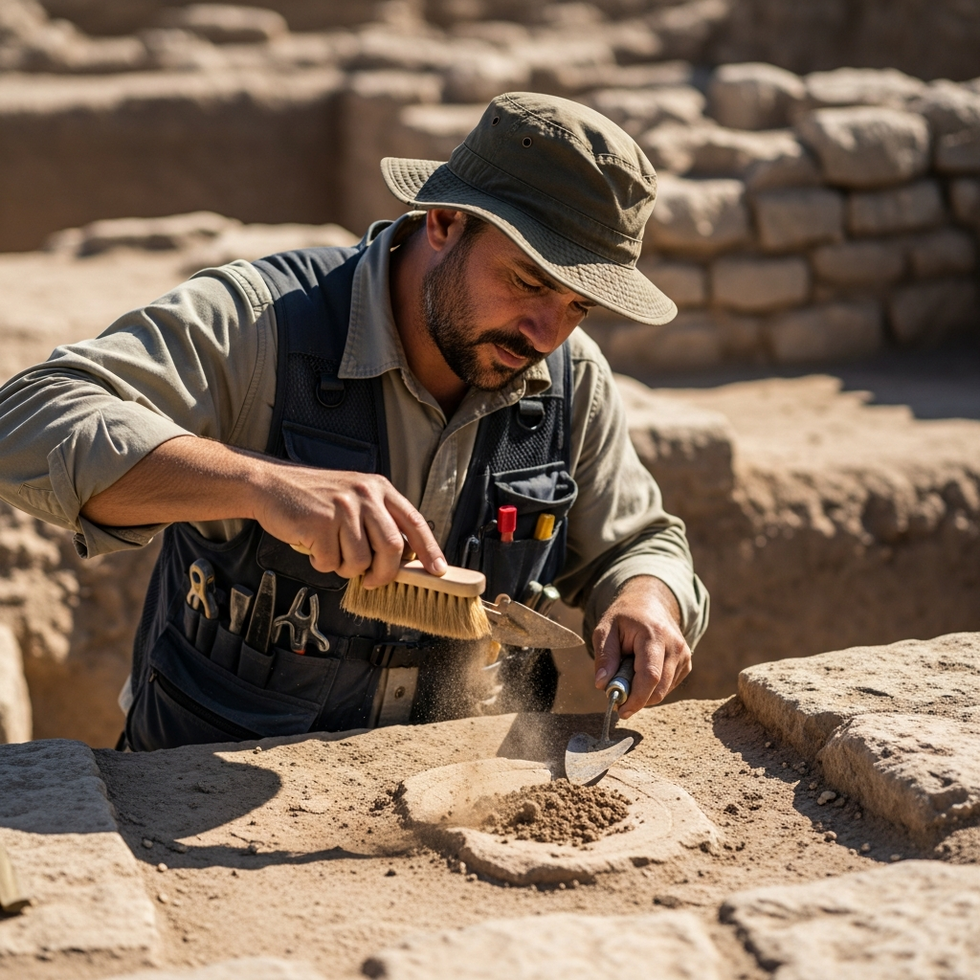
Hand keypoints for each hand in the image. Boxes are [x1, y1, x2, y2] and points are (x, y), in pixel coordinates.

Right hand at [251, 461, 445, 586]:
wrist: (270, 485)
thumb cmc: (312, 497)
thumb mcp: (353, 498)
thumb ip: (378, 521)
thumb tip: (401, 558)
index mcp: (378, 489)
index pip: (414, 521)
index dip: (429, 548)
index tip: (438, 569)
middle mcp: (364, 495)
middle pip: (392, 547)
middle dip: (384, 573)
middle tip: (372, 580)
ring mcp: (343, 508)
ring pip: (361, 560)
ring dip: (346, 568)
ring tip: (332, 552)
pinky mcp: (320, 523)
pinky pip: (331, 562)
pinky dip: (322, 563)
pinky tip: (314, 546)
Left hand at [591, 576, 690, 718]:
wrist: (650, 603)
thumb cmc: (625, 617)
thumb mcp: (605, 629)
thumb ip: (604, 656)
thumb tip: (602, 684)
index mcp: (654, 635)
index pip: (650, 676)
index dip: (636, 698)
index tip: (621, 711)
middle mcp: (675, 646)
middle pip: (659, 688)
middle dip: (637, 699)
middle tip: (617, 693)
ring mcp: (684, 655)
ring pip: (663, 691)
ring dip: (643, 692)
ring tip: (628, 669)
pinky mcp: (686, 663)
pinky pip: (668, 687)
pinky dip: (652, 686)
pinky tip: (642, 668)